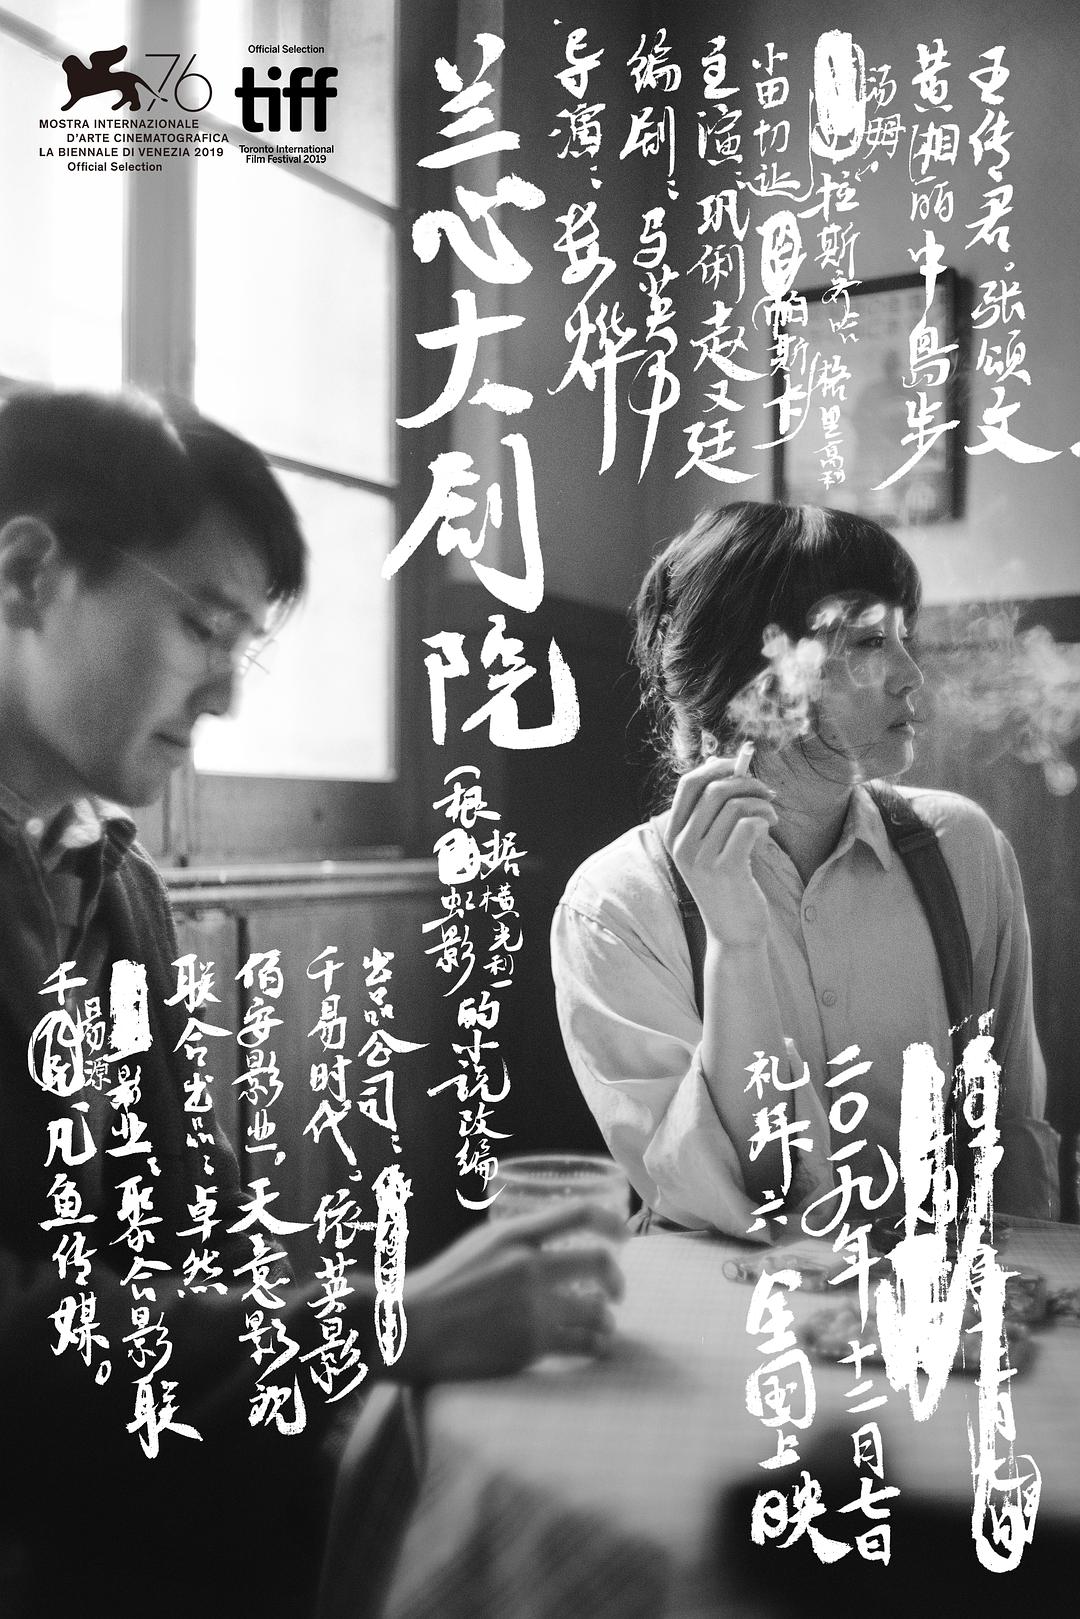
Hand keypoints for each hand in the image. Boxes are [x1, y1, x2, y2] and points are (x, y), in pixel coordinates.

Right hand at [396, 1201, 625, 1382]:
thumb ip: (519, 1241)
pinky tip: (593, 1346)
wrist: (411, 1326)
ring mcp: (530, 1307)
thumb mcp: (481, 1244)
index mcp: (514, 1234)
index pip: (578, 1213)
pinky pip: (582, 1344)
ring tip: (602, 1325)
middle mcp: (527, 1266)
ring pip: (596, 1310)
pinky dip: (595, 1345)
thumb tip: (559, 1243)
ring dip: (606, 1319)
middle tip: (616, 1291)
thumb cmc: (445, 1285)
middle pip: (599, 1262)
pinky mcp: (529, 1345)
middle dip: (616, 1280)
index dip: (611, 1221)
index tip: (625, 1233)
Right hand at [664, 756, 776, 948]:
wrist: (733, 931)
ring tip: (771, 816)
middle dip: (747, 783)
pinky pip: (748, 825)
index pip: (688, 784)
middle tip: (766, 792)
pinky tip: (769, 829)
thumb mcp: (710, 846)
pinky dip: (763, 820)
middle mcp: (681, 845)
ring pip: (734, 806)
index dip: (717, 768)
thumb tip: (726, 767)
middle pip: (714, 790)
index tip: (740, 767)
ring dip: (761, 804)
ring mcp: (700, 858)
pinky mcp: (725, 869)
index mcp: (673, 834)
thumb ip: (712, 812)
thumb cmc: (727, 884)